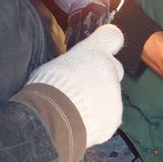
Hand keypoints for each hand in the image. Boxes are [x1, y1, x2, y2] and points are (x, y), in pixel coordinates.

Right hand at [26, 24, 124, 146]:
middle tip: (81, 88)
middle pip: (114, 69)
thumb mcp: (54, 66)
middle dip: (102, 77)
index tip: (102, 50)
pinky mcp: (115, 117)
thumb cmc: (46, 89)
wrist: (53, 119)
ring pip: (110, 96)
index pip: (112, 37)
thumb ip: (74, 64)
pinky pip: (107, 118)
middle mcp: (110, 69)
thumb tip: (74, 68)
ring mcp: (115, 94)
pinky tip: (79, 124)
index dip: (107, 43)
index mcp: (94, 51)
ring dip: (97, 101)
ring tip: (74, 110)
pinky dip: (96, 122)